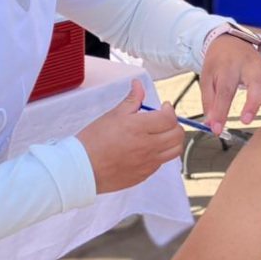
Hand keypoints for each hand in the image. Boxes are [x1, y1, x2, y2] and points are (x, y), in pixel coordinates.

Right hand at [78, 80, 183, 194]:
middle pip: (177, 135)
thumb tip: (138, 85)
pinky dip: (160, 153)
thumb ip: (131, 100)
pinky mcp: (144, 174)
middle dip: (174, 124)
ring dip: (172, 140)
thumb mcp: (113, 115)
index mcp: (139, 128)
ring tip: (162, 135)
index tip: (164, 107)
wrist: (83, 167)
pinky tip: (148, 148)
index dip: (169, 110)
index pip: (169, 118)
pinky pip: (161, 162)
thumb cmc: (94, 141)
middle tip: (165, 120)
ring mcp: (148, 163)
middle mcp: (147, 146)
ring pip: (175, 150)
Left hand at [200, 34, 260, 134]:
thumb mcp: (207, 79)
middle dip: (253, 104)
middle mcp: (248, 65)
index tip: (217, 128)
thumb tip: (210, 124)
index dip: (221, 112)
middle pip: (258, 82)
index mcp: (228, 67)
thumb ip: (209, 102)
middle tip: (245, 120)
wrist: (228, 41)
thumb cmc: (218, 63)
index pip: (225, 91)